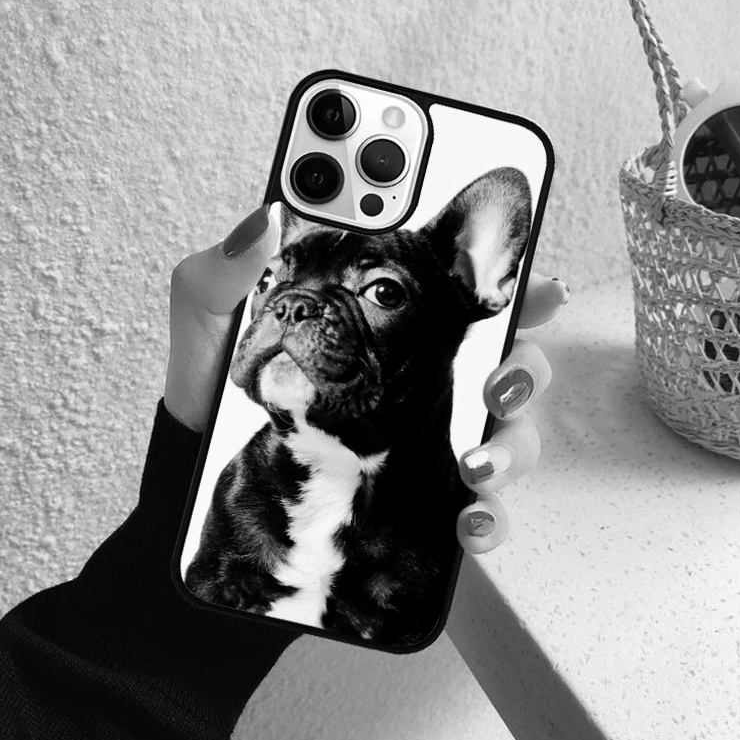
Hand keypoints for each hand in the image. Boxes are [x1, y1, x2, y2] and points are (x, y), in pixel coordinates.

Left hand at [164, 207, 568, 553]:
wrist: (198, 470)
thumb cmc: (209, 385)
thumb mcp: (211, 321)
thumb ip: (228, 272)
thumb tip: (265, 217)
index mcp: (387, 323)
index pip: (463, 291)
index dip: (514, 282)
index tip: (541, 286)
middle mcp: (419, 376)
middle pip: (510, 362)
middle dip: (525, 368)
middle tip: (499, 381)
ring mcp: (424, 438)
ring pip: (510, 436)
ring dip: (512, 447)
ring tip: (477, 463)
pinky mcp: (417, 496)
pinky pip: (476, 508)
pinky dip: (488, 517)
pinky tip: (468, 521)